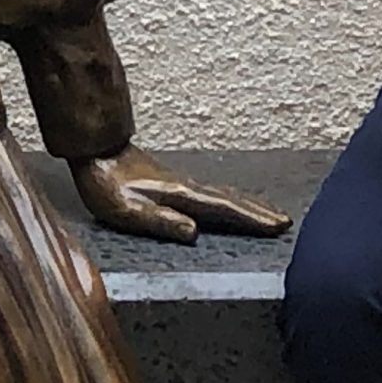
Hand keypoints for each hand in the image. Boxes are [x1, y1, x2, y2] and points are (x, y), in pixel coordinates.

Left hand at [72, 143, 293, 244]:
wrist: (94, 150)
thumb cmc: (106, 184)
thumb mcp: (127, 210)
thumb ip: (160, 220)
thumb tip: (194, 232)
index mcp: (180, 194)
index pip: (224, 208)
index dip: (252, 218)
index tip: (279, 226)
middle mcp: (186, 186)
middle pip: (230, 198)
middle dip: (259, 210)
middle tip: (287, 221)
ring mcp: (181, 181)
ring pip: (223, 192)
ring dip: (248, 202)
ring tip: (269, 211)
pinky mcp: (173, 181)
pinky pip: (211, 190)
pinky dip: (230, 196)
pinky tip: (229, 200)